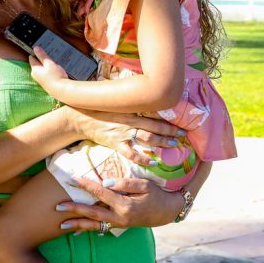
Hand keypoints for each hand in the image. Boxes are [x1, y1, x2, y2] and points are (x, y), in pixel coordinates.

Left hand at [28, 45, 68, 92]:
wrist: (61, 90)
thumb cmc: (56, 77)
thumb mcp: (49, 63)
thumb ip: (42, 56)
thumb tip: (35, 48)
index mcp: (34, 69)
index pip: (32, 58)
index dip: (36, 53)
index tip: (41, 49)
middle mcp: (35, 75)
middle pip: (36, 63)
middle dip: (42, 59)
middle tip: (49, 56)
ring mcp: (40, 79)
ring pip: (41, 68)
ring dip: (46, 65)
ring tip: (53, 64)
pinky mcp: (45, 82)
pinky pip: (45, 73)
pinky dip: (49, 70)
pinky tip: (55, 70)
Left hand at [56, 176, 181, 231]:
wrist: (168, 212)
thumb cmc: (157, 195)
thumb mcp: (145, 185)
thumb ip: (125, 183)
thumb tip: (104, 183)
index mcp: (125, 205)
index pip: (101, 193)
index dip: (86, 185)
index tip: (73, 179)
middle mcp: (120, 217)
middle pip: (93, 213)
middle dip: (74, 210)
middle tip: (58, 207)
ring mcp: (119, 224)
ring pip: (94, 224)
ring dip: (77, 224)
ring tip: (61, 225)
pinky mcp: (119, 226)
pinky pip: (100, 229)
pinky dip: (88, 229)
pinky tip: (75, 231)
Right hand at [69, 108, 183, 166]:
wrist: (79, 118)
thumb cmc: (97, 109)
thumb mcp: (113, 102)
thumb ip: (128, 104)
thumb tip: (141, 100)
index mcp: (130, 111)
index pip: (153, 115)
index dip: (168, 120)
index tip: (181, 123)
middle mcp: (129, 121)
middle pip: (154, 127)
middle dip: (170, 131)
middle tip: (183, 135)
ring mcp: (122, 133)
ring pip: (147, 138)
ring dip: (162, 142)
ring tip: (174, 145)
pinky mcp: (115, 143)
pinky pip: (131, 153)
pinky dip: (143, 158)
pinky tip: (154, 162)